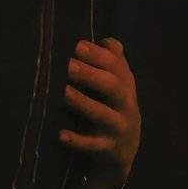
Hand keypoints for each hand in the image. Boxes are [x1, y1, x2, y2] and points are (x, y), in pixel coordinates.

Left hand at [60, 37, 139, 188]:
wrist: (124, 147)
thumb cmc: (111, 104)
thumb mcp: (116, 83)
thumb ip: (111, 61)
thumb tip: (106, 39)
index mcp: (124, 84)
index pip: (116, 66)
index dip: (98, 55)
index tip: (77, 46)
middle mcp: (125, 104)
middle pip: (112, 87)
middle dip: (91, 75)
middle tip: (68, 65)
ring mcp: (118, 127)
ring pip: (103, 115)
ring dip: (83, 103)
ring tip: (63, 92)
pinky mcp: (108, 149)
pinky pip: (93, 145)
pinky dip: (78, 141)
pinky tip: (61, 134)